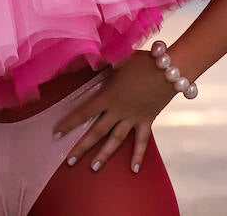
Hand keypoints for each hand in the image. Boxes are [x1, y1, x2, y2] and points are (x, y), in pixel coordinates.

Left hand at [53, 52, 176, 174]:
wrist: (170, 70)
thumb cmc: (142, 61)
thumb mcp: (118, 58)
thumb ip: (101, 60)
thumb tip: (87, 56)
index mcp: (108, 96)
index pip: (83, 112)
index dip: (69, 123)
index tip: (56, 133)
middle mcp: (118, 111)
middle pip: (96, 132)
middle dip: (81, 147)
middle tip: (69, 161)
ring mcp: (133, 118)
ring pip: (115, 140)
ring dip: (104, 155)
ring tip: (93, 168)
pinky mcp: (147, 120)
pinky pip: (141, 141)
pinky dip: (138, 155)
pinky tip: (133, 170)